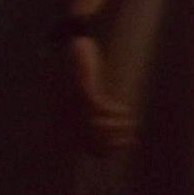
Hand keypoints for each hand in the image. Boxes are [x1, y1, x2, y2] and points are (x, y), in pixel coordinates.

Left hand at [59, 19, 133, 153]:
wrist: (66, 43)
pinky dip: (116, 113)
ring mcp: (74, 103)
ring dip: (118, 128)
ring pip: (99, 127)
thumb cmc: (72, 65)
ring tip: (130, 124)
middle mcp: (67, 115)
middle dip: (113, 143)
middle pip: (92, 141)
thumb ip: (80, 104)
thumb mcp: (75, 89)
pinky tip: (125, 110)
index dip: (104, 151)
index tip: (122, 147)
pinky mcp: (83, 89)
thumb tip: (97, 119)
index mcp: (63, 118)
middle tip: (130, 140)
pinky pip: (102, 109)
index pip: (84, 145)